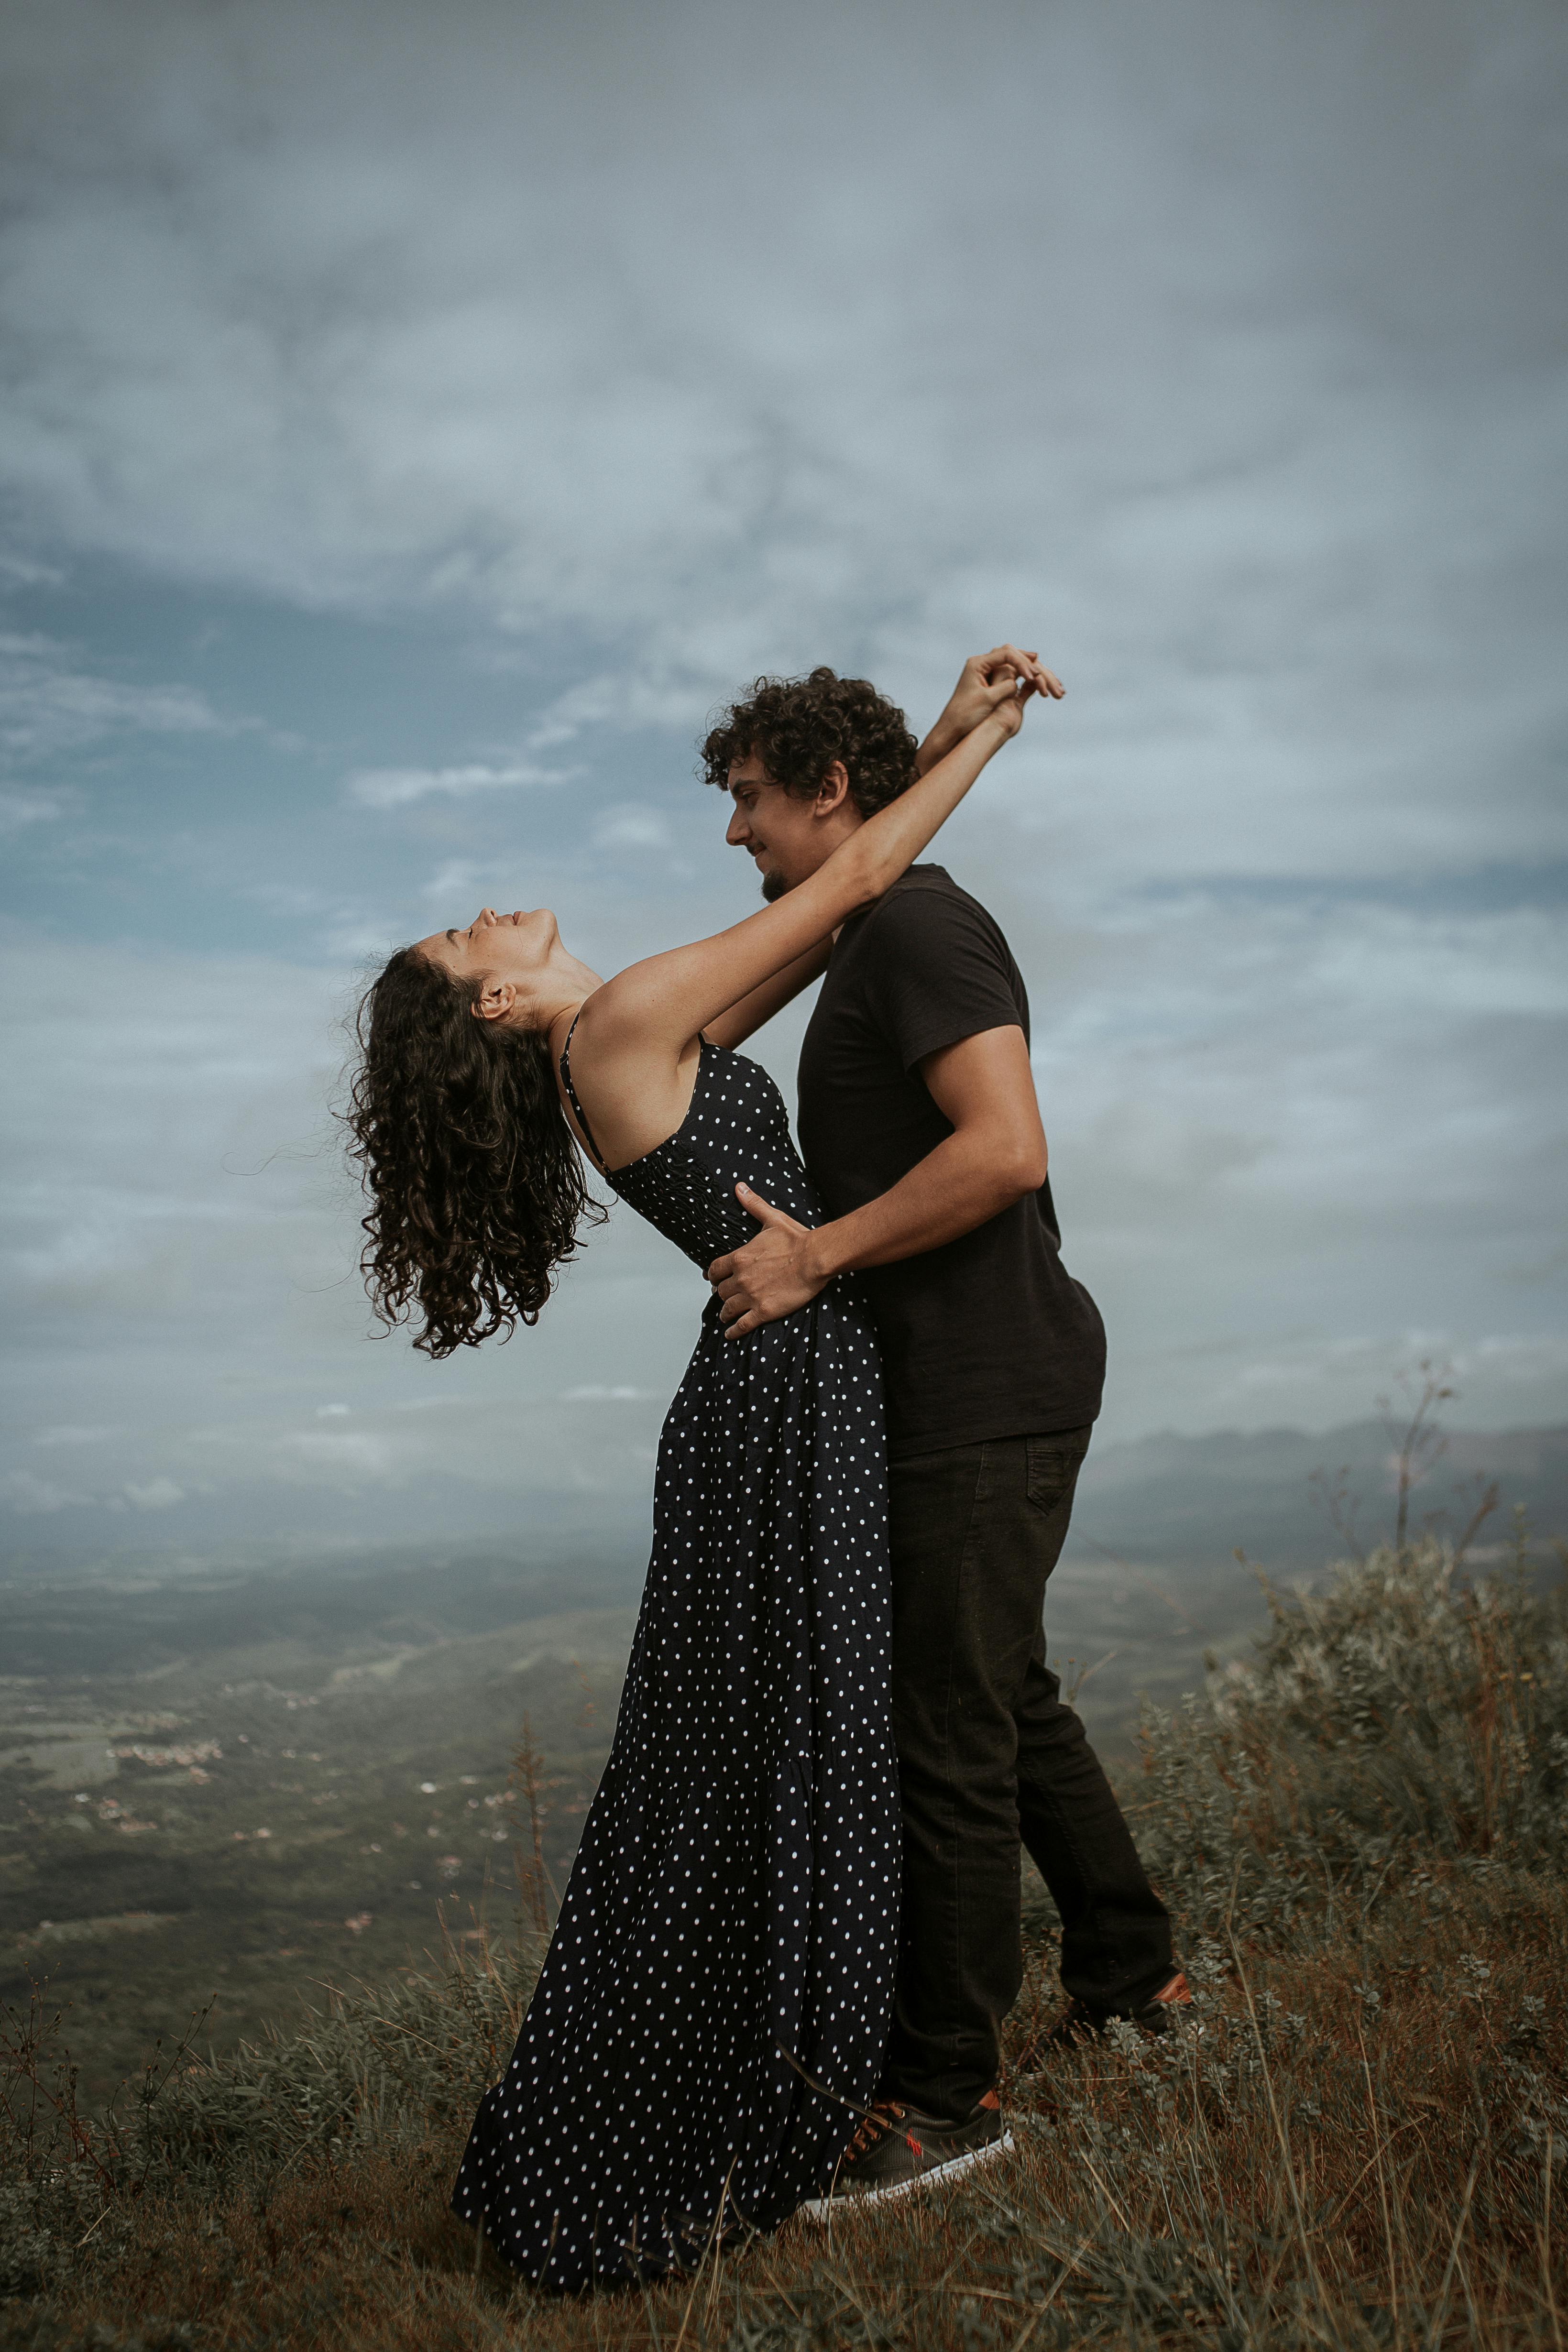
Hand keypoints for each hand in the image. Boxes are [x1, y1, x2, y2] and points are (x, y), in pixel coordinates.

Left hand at [707, 1185, 829, 1336]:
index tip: (711, 1279)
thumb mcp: (772, 1219)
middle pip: (721, 1291)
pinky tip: (731, 1333)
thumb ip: (753, 1205)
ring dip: (725, 1313)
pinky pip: (742, 1325)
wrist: (815, 1258)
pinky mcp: (764, 1312)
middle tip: (724, 1296)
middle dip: (722, 1293)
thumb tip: (739, 1188)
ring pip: (728, 1308)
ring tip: (725, 1316)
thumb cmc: (797, 1239)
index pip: (715, 1269)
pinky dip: (734, 1330)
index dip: (712, 1275)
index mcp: (740, 1257)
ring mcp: (751, 1296)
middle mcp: (741, 1278)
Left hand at [918, 645, 1063, 769]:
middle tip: (1046, 675)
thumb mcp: (986, 700)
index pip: (1006, 654)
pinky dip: (1027, 678)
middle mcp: (984, 664)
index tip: (1032, 677)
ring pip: (1016, 664)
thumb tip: (1019, 681)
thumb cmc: (965, 714)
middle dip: (1032, 666)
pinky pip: (1013, 674)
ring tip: (1050, 680)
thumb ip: (1004, 687)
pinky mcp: (993, 682)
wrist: (953, 728)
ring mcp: (989, 672)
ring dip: (1033, 672)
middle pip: (1014, 656)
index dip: (1022, 664)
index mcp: (978, 664)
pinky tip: (1039, 682)